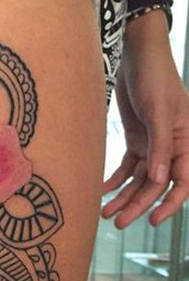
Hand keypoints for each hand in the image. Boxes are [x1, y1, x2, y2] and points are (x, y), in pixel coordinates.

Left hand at [102, 9, 188, 227]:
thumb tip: (159, 179)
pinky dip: (115, 180)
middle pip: (155, 185)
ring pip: (139, 180)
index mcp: (187, 142)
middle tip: (117, 223)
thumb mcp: (158, 111)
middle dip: (137, 205)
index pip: (183, 181)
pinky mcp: (135, 140)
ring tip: (105, 213)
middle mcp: (172, 148)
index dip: (169, 203)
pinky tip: (101, 191)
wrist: (137, 57)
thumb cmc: (154, 79)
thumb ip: (159, 146)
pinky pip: (126, 167)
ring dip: (124, 197)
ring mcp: (152, 145)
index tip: (152, 220)